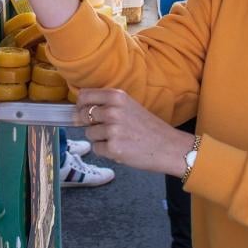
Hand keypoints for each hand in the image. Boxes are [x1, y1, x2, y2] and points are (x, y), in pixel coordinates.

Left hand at [75, 88, 189, 174]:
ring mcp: (112, 130)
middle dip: (90, 124)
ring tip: (118, 139)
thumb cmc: (148, 127)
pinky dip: (105, 151)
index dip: (81, 105)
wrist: (169, 147)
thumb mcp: (129, 106)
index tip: (84, 111)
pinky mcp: (113, 148)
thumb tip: (78, 111)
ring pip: (89, 134)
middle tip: (108, 129)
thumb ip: (107, 104)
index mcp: (117, 96)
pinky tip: (120, 148)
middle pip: (83, 115)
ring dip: (99, 139)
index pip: (84, 96)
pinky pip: (96, 149)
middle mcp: (113, 110)